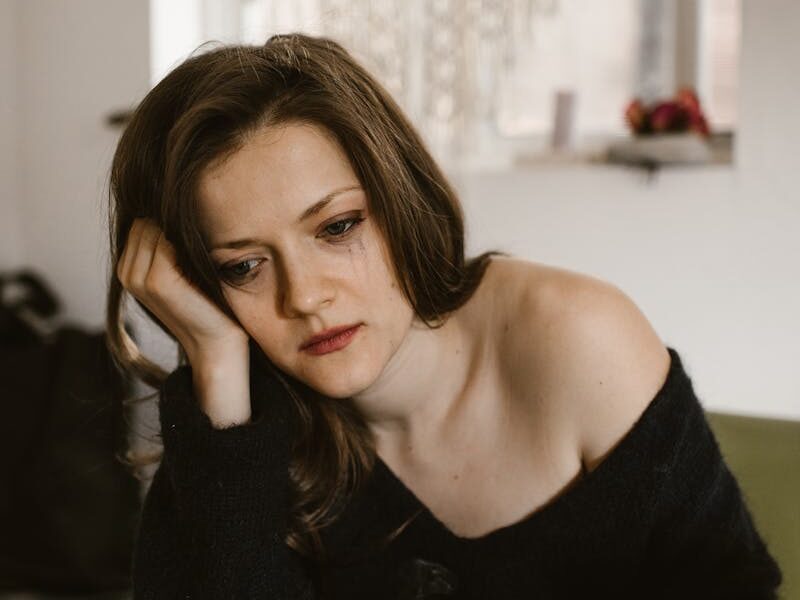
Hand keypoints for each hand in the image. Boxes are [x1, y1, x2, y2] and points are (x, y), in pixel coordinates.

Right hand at [117, 218, 253, 425]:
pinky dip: (189, 242)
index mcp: (129, 267)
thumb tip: (174, 202)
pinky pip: (168, 239)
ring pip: (157, 228)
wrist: (218, 341)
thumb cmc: (207, 302)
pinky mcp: (157, 280)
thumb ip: (169, 242)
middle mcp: (127, 271)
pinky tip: (204, 261)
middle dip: (174, 226)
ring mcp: (138, 277)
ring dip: (183, 234)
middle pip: (148, 221)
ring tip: (202, 259)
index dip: (170, 224)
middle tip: (200, 252)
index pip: (143, 221)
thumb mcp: (183, 268)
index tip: (194, 241)